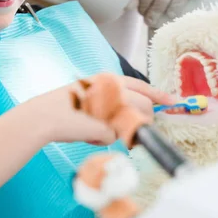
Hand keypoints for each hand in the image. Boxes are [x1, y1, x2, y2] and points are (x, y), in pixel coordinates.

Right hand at [21, 74, 174, 145]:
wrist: (45, 116)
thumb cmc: (65, 107)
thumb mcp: (91, 96)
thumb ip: (111, 101)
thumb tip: (129, 117)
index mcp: (108, 78)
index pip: (142, 86)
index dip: (159, 95)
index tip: (172, 101)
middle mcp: (114, 89)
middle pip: (144, 107)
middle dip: (140, 120)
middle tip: (119, 127)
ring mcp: (113, 106)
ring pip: (130, 123)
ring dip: (117, 130)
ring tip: (90, 126)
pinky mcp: (108, 123)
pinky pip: (112, 137)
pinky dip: (101, 138)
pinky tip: (85, 132)